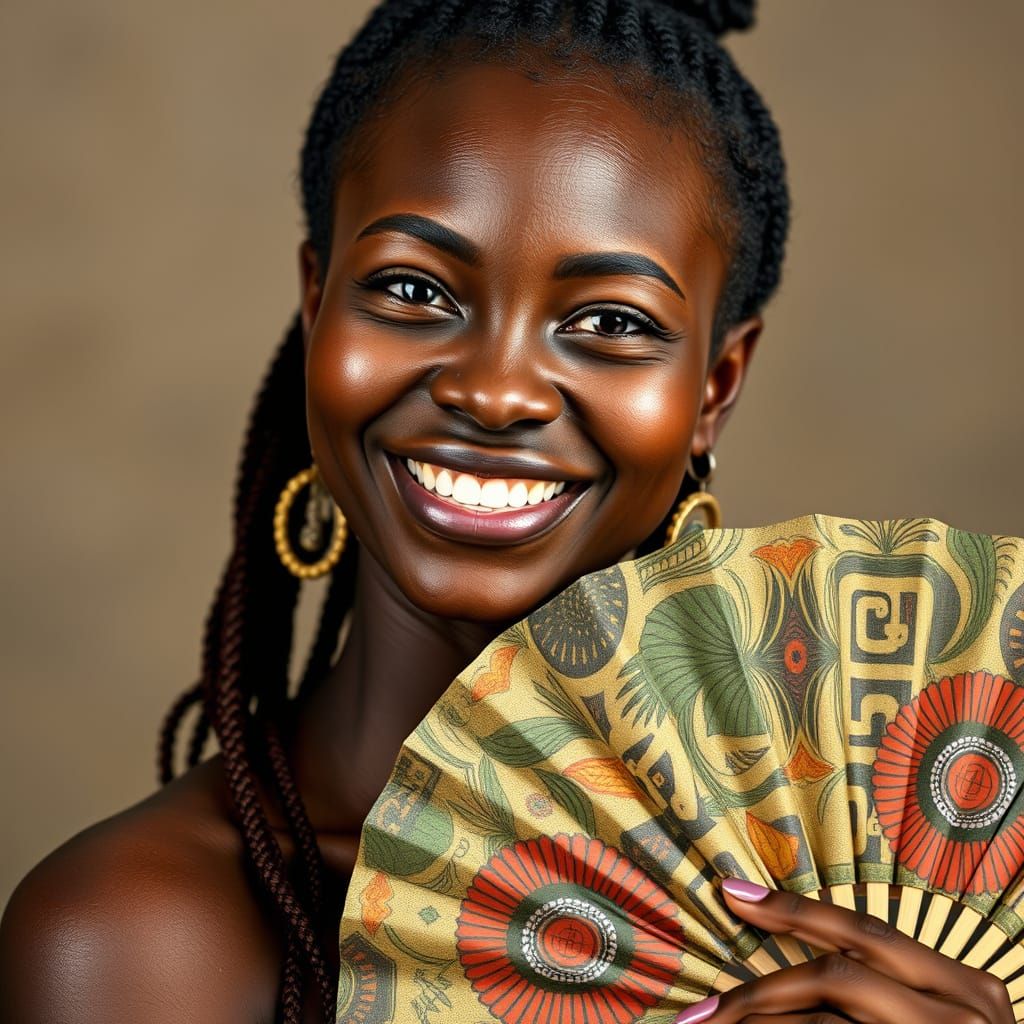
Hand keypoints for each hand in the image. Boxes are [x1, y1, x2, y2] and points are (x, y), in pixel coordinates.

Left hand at [673, 878, 1014, 1023]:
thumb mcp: (940, 1021)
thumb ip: (884, 994)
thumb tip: (792, 978)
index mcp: (966, 989)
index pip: (866, 932)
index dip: (795, 909)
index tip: (734, 894)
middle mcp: (960, 1015)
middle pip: (835, 978)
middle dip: (758, 991)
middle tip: (699, 1013)